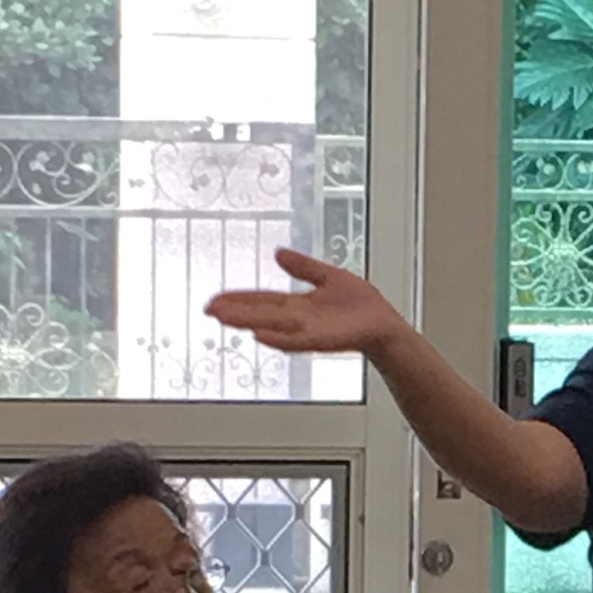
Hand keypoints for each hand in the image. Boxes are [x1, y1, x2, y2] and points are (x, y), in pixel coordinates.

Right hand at [204, 249, 405, 357]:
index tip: (216, 298)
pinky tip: (260, 335)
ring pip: (272, 325)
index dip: (239, 298)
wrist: (384, 323)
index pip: (263, 300)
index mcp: (299, 305)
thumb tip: (278, 253)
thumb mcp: (328, 276)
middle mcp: (299, 319)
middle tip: (208, 309)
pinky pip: (297, 340)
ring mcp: (309, 330)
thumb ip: (303, 267)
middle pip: (261, 313)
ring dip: (247, 322)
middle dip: (235, 311)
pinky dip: (279, 338)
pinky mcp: (323, 339)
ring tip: (224, 318)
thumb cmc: (362, 306)